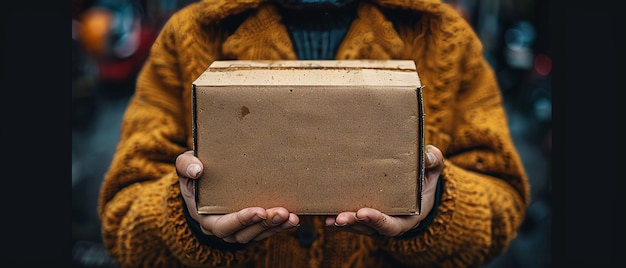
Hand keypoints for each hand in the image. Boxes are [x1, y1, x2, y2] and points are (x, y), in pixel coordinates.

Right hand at [176, 151, 299, 243]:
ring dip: (275, 226)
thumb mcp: (184, 165)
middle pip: (243, 233)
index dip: (240, 220)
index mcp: (205, 216)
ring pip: (257, 234)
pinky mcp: (251, 226)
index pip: (223, 225)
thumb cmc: (194, 171)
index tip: (258, 210)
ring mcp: (238, 229)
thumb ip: (186, 165)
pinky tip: (294, 219)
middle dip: (263, 224)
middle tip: (281, 212)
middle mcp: (221, 227)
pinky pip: (266, 231)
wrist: (202, 180)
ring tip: (291, 216)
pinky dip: (281, 227)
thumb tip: (196, 169)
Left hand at [324, 144, 443, 236]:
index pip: (390, 224)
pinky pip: (350, 218)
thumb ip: (434, 163)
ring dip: (342, 222)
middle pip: (369, 228)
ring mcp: (374, 221)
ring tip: (327, 218)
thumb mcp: (433, 171)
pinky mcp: (363, 215)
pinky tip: (322, 214)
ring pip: (356, 226)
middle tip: (339, 218)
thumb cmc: (424, 179)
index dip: (376, 220)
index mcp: (407, 217)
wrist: (417, 188)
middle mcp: (388, 223)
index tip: (363, 213)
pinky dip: (337, 217)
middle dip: (353, 223)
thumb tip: (429, 155)